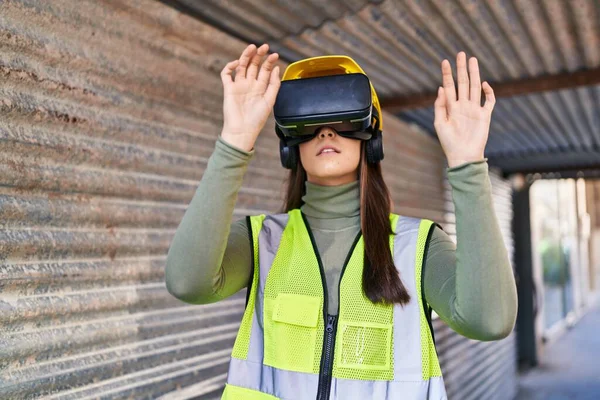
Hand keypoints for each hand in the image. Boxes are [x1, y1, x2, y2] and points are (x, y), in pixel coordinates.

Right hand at [220, 43, 280, 151]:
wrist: (242, 130)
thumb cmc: (257, 119)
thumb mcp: (270, 101)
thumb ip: (274, 85)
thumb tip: (276, 68)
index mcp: (260, 88)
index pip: (265, 71)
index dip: (269, 62)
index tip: (275, 55)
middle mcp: (249, 85)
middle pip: (253, 66)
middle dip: (258, 56)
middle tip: (264, 46)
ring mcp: (238, 86)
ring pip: (241, 66)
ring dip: (246, 56)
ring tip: (252, 47)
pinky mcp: (228, 89)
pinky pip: (226, 74)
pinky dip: (229, 67)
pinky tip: (236, 63)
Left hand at [433, 51, 495, 167]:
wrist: (463, 156)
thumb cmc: (449, 142)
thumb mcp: (440, 123)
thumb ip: (440, 106)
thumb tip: (441, 88)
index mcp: (451, 107)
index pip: (449, 86)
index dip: (447, 74)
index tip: (445, 61)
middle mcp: (463, 106)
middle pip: (463, 83)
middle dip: (462, 69)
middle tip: (461, 53)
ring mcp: (474, 109)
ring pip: (475, 87)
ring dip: (474, 74)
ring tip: (472, 60)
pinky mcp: (484, 116)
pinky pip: (488, 101)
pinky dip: (488, 92)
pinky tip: (484, 84)